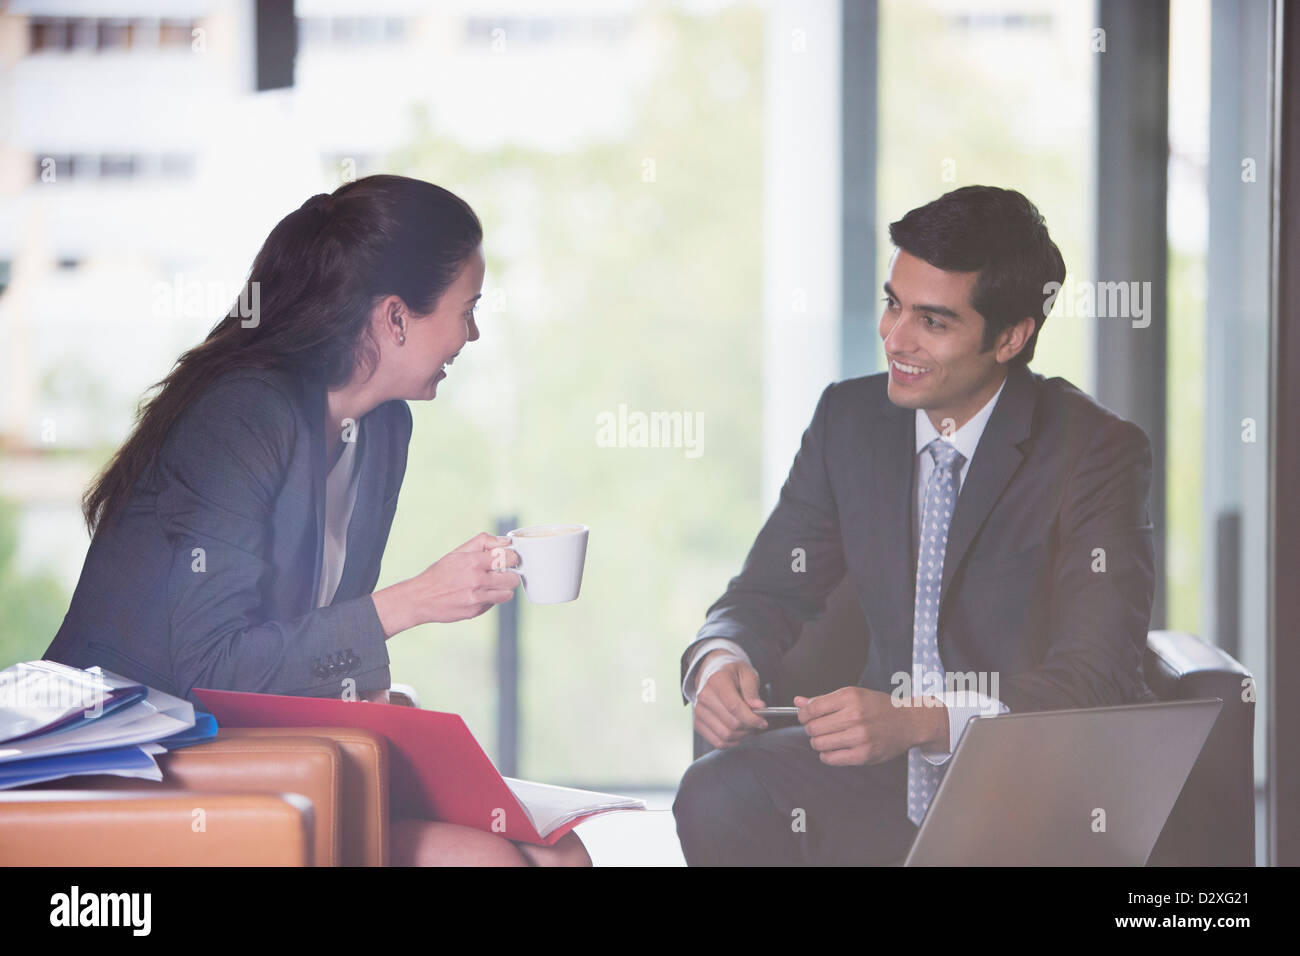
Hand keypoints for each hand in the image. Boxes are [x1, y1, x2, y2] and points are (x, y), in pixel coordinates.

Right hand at [417, 532, 521, 622]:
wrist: (421, 598)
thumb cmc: (440, 573)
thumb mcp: (458, 552)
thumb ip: (483, 542)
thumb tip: (506, 542)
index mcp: (473, 562)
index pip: (509, 557)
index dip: (512, 557)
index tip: (509, 559)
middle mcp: (477, 581)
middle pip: (513, 578)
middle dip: (510, 574)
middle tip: (502, 573)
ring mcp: (477, 598)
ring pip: (508, 594)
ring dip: (503, 589)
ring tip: (492, 584)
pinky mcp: (475, 611)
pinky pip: (494, 604)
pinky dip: (491, 599)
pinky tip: (479, 594)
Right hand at [692, 651, 768, 748]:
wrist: (713, 672)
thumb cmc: (732, 673)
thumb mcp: (747, 674)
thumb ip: (752, 691)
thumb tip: (759, 707)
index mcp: (717, 681)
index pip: (735, 707)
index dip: (752, 718)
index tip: (763, 722)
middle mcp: (704, 696)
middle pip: (731, 724)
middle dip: (749, 727)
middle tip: (757, 722)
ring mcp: (699, 711)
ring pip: (725, 735)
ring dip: (741, 735)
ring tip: (747, 726)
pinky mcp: (698, 722)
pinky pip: (717, 742)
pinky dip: (731, 742)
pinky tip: (737, 733)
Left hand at [794, 688, 946, 765]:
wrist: (909, 722)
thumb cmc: (880, 707)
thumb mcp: (853, 695)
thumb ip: (824, 700)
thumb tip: (798, 702)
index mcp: (850, 697)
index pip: (812, 708)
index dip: (803, 714)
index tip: (805, 717)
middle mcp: (855, 716)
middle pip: (813, 727)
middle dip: (811, 729)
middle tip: (817, 728)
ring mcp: (860, 737)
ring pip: (819, 744)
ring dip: (818, 743)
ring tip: (827, 738)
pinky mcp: (864, 755)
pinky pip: (832, 759)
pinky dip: (827, 755)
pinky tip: (834, 749)